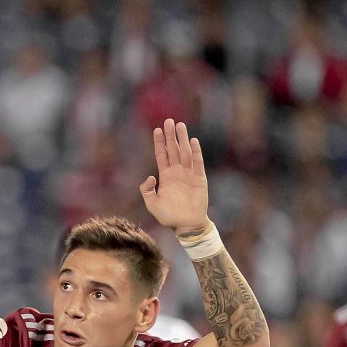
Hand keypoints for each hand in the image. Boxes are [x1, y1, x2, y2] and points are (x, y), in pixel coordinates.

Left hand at [139, 119, 209, 234]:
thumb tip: (150, 177)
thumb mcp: (151, 203)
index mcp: (165, 177)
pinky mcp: (199, 179)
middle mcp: (177, 172)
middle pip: (173, 149)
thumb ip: (146, 190)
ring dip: (183, 139)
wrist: (186, 225)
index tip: (157, 129)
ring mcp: (188, 174)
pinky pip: (197, 163)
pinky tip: (193, 141)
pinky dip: (196, 152)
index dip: (159, 142)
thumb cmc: (169, 216)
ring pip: (185, 152)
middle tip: (169, 121)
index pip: (162, 155)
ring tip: (180, 125)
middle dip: (171, 135)